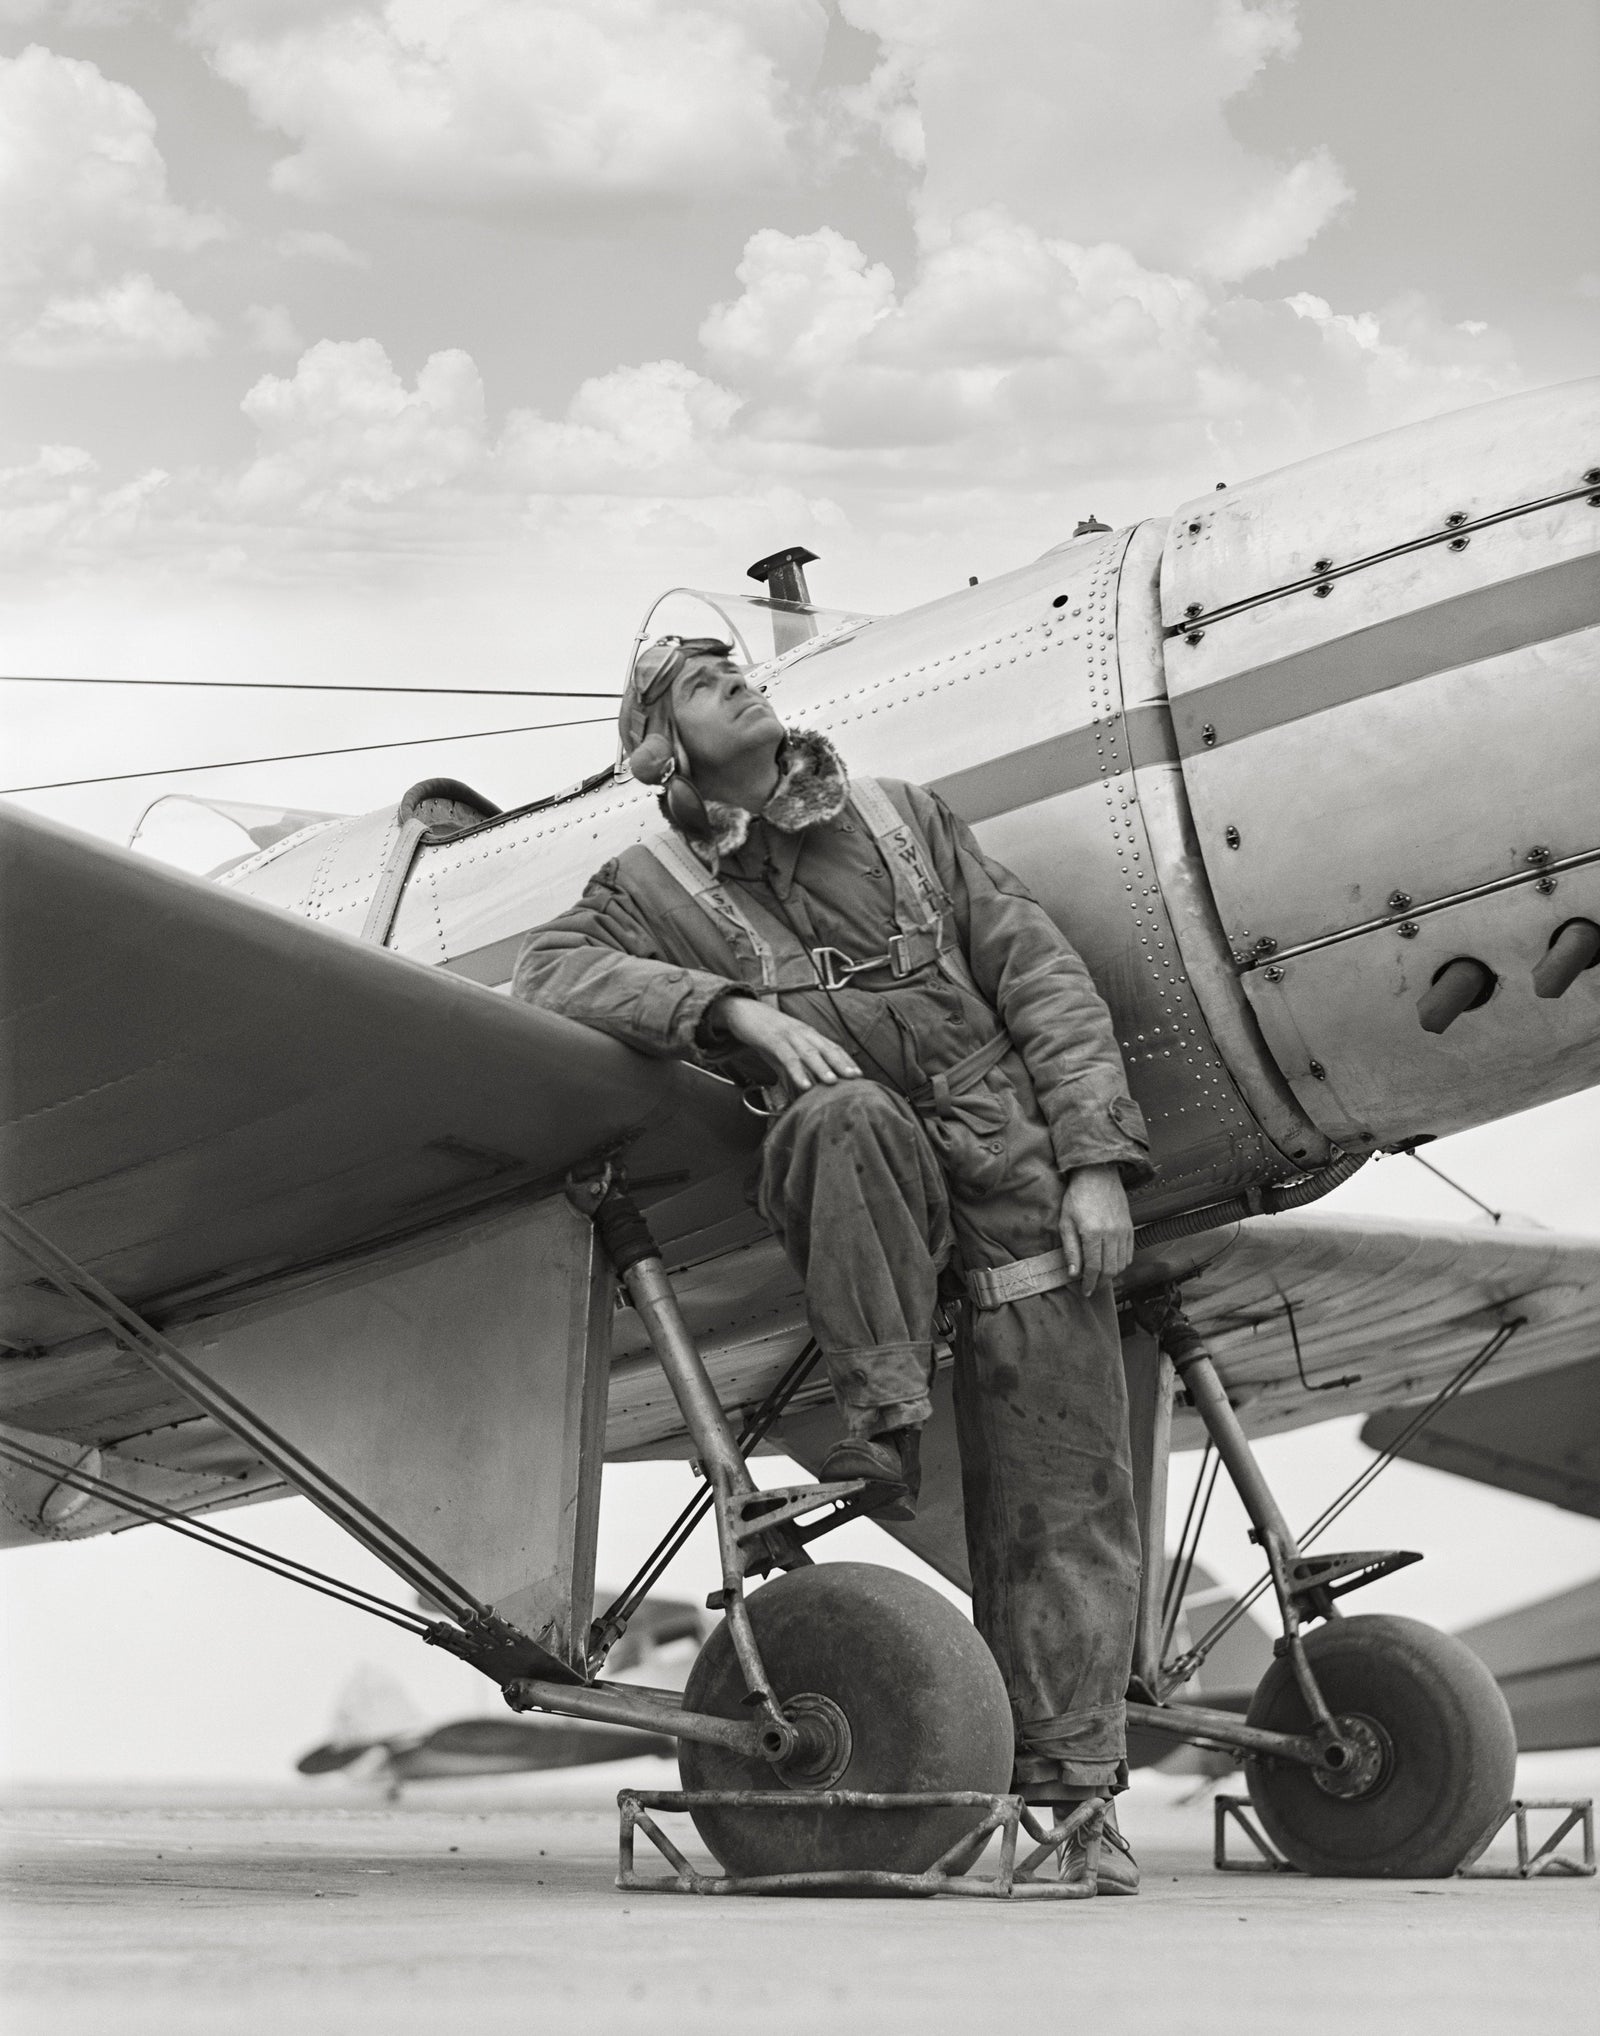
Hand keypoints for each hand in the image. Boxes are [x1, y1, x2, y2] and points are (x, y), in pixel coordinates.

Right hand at [718, 997, 861, 1091]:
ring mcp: (788, 1035)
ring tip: (832, 1082)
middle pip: (826, 1048)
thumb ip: (792, 1071)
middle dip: (842, 1064)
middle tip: (855, 1078)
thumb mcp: (782, 1052)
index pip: (832, 1046)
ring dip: (822, 1067)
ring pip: (809, 1052)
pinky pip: (787, 1057)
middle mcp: (802, 1033)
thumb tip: (800, 1092)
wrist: (743, 1012)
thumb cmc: (766, 1033)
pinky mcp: (773, 1039)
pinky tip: (804, 1084)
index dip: (846, 1060)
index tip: (859, 1074)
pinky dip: (797, 1071)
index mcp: (808, 1035)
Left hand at [1059, 1163, 1133, 1297]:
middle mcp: (1111, 1235)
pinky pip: (1129, 1254)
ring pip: (1121, 1264)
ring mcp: (1123, 1232)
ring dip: (1111, 1275)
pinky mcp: (1130, 1228)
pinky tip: (1110, 1264)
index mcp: (1093, 1233)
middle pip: (1110, 1270)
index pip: (1094, 1268)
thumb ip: (1070, 1250)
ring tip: (1099, 1278)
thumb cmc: (1077, 1197)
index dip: (1089, 1283)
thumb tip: (1073, 1273)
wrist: (1098, 1175)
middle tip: (1091, 1287)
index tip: (1085, 1291)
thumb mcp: (1066, 1222)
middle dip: (1100, 1283)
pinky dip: (1121, 1264)